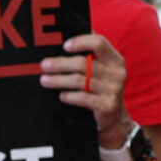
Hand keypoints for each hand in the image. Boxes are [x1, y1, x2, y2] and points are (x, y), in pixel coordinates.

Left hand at [40, 33, 133, 149]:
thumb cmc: (100, 90)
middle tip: (44, 65)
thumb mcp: (100, 71)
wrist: (113, 119)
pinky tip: (61, 95)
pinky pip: (83, 98)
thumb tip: (63, 40)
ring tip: (44, 80)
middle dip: (60, 64)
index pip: (99, 43)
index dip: (80, 42)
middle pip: (83, 63)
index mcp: (115, 60)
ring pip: (79, 81)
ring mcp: (113, 90)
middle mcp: (117, 73)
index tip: (64, 46)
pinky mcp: (107, 106)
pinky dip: (69, 96)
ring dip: (58, 80)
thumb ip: (89, 56)